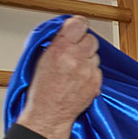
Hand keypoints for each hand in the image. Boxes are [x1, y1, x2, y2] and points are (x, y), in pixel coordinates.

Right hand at [16, 16, 100, 138]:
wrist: (49, 114)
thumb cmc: (40, 90)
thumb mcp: (40, 59)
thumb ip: (55, 42)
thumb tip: (66, 31)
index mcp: (59, 49)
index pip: (79, 24)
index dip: (79, 25)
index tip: (78, 26)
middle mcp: (76, 58)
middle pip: (91, 39)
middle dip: (83, 44)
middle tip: (74, 52)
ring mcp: (88, 71)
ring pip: (96, 55)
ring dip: (87, 59)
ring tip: (74, 69)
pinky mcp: (96, 82)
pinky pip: (97, 70)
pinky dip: (90, 72)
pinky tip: (79, 79)